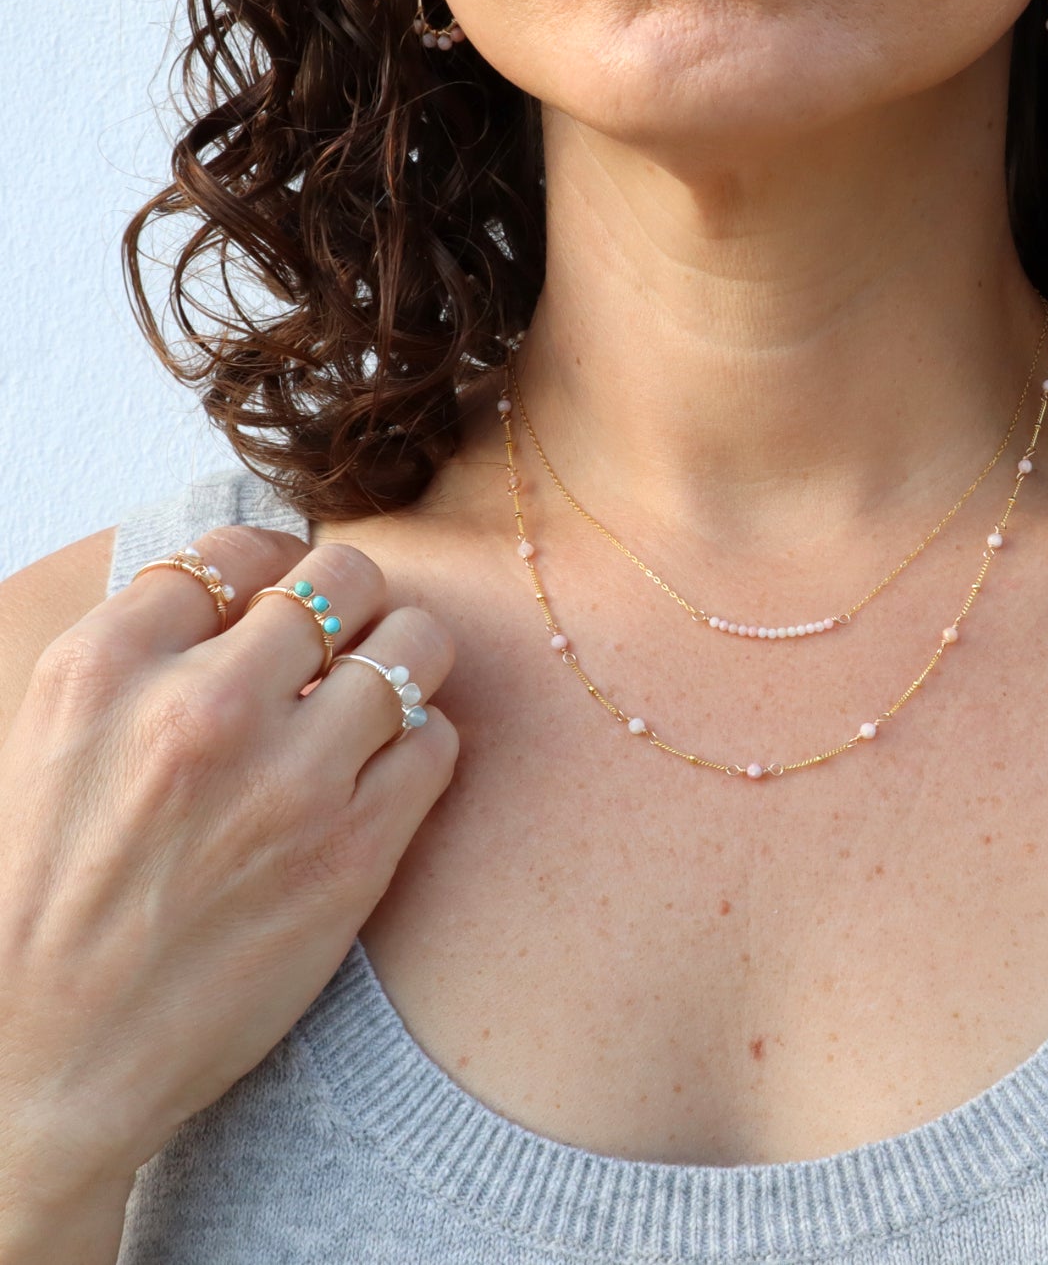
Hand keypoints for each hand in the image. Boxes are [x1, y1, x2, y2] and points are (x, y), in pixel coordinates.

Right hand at [0, 527, 458, 1197]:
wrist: (46, 1063)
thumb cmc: (44, 900)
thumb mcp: (51, 743)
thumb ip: (144, 656)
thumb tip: (243, 589)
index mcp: (106, 669)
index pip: (235, 550)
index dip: (272, 562)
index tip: (282, 591)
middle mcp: (203, 708)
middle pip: (344, 575)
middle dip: (353, 598)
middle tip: (344, 639)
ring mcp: (289, 780)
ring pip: (415, 644)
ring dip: (404, 661)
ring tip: (377, 695)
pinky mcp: (356, 852)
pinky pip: (438, 740)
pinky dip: (421, 742)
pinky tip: (383, 769)